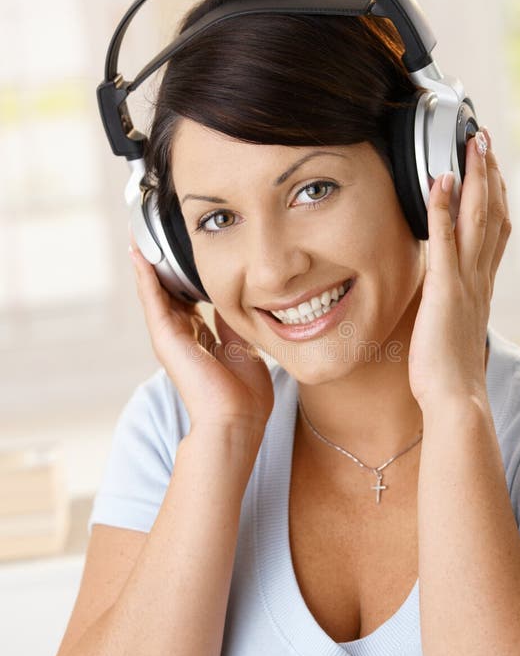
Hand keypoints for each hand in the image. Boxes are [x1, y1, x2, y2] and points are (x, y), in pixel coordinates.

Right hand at [128, 234, 273, 434]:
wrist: (236, 421)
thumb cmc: (245, 396)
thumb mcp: (245, 349)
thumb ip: (233, 324)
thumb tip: (232, 299)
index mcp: (202, 341)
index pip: (189, 302)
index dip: (187, 279)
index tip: (187, 255)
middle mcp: (183, 338)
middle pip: (169, 293)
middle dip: (163, 265)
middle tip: (156, 234)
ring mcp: (171, 338)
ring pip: (156, 292)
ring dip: (147, 264)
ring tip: (138, 234)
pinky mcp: (165, 338)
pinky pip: (152, 299)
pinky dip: (145, 276)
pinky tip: (138, 253)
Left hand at [408, 128, 510, 411]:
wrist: (455, 398)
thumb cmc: (447, 370)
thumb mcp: (451, 326)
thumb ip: (450, 302)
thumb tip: (440, 291)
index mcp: (480, 286)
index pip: (494, 230)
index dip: (494, 195)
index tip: (489, 168)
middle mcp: (479, 278)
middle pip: (492, 214)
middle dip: (489, 173)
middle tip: (483, 139)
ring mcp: (465, 282)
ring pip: (477, 219)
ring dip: (475, 178)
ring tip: (471, 144)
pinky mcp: (445, 291)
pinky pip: (445, 242)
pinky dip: (444, 209)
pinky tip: (439, 182)